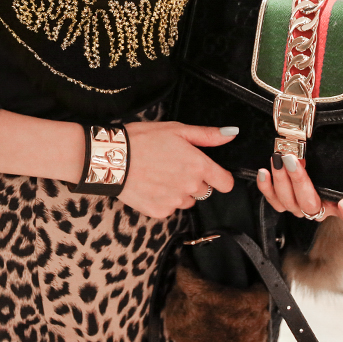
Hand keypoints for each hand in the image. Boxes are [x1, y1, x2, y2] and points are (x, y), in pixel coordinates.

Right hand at [117, 122, 236, 218]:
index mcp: (198, 165)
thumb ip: (207, 135)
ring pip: (186, 200)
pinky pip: (169, 208)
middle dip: (193, 180)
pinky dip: (162, 199)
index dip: (220, 177)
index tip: (211, 173)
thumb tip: (232, 134)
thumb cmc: (143, 139)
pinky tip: (149, 185)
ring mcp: (175, 202)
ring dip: (179, 191)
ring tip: (159, 175)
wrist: (110, 158)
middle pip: (204, 190)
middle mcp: (190, 187)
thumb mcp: (177, 129)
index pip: (226, 183)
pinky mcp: (159, 212)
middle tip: (173, 166)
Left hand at [256, 152, 342, 225]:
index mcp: (338, 203)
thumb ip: (335, 159)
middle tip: (292, 159)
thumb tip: (326, 146)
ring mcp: (300, 208)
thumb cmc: (325, 166)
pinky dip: (266, 187)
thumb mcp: (332, 162)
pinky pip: (273, 201)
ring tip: (277, 159)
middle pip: (310, 204)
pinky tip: (264, 172)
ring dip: (281, 180)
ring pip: (289, 202)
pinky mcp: (284, 203)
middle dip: (299, 181)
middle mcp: (319, 210)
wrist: (310, 167)